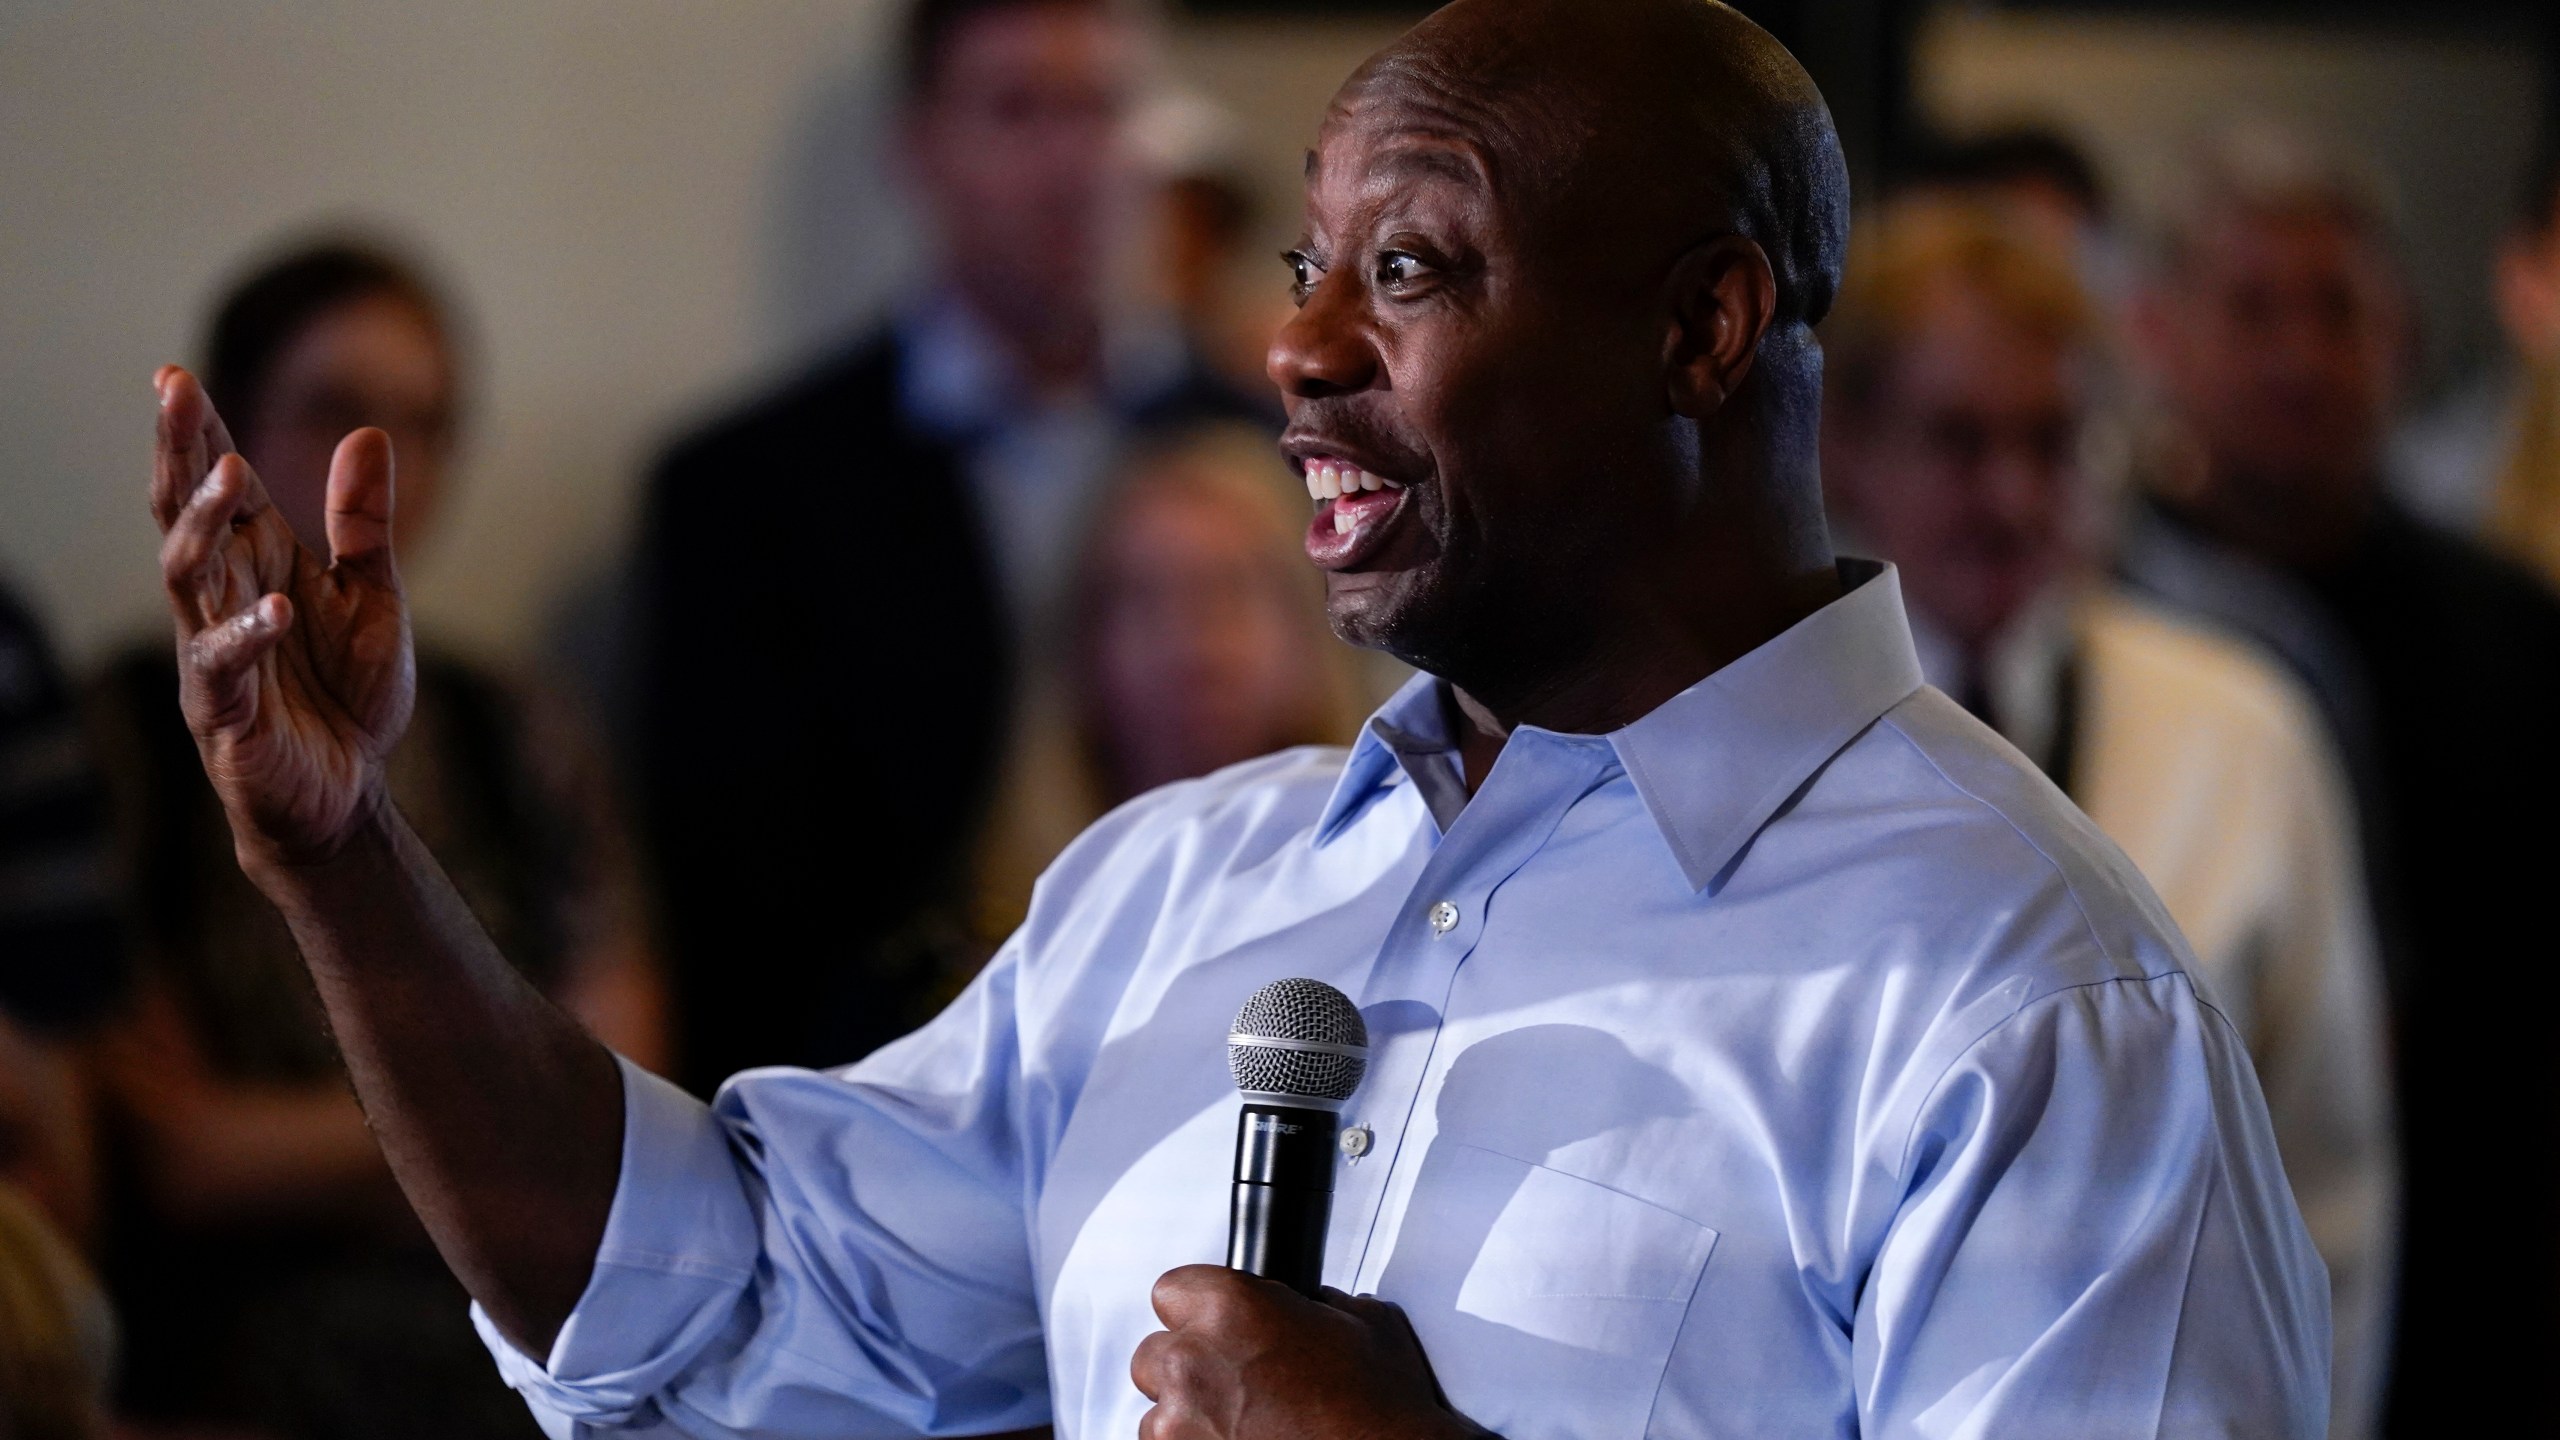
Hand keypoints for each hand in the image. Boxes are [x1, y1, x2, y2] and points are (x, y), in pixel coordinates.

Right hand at [149, 366, 413, 871]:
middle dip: (178, 452)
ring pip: (188, 576)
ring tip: (227, 476)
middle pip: (184, 513)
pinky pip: (222, 665)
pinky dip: (248, 633)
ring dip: (203, 525)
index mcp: (255, 565)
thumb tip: (368, 433)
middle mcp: (222, 599)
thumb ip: (363, 524)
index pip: (216, 487)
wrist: (344, 796)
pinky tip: (274, 604)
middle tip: (172, 391)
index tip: (175, 376)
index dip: (196, 433)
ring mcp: (214, 651)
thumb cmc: (346, 695)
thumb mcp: (371, 597)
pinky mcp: (224, 710)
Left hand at [1131, 1265, 1488, 1439]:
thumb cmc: (1378, 1411)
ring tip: (1242, 1429)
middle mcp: (1192, 1363)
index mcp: (1230, 1309)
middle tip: (1234, 1384)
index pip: (1171, 1290)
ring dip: (1189, 1420)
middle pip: (1153, 1355)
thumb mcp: (1364, 1322)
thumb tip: (1307, 1307)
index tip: (1214, 1325)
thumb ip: (1314, 1304)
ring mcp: (1180, 1426)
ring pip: (1156, 1416)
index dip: (1197, 1309)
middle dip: (1188, 1368)